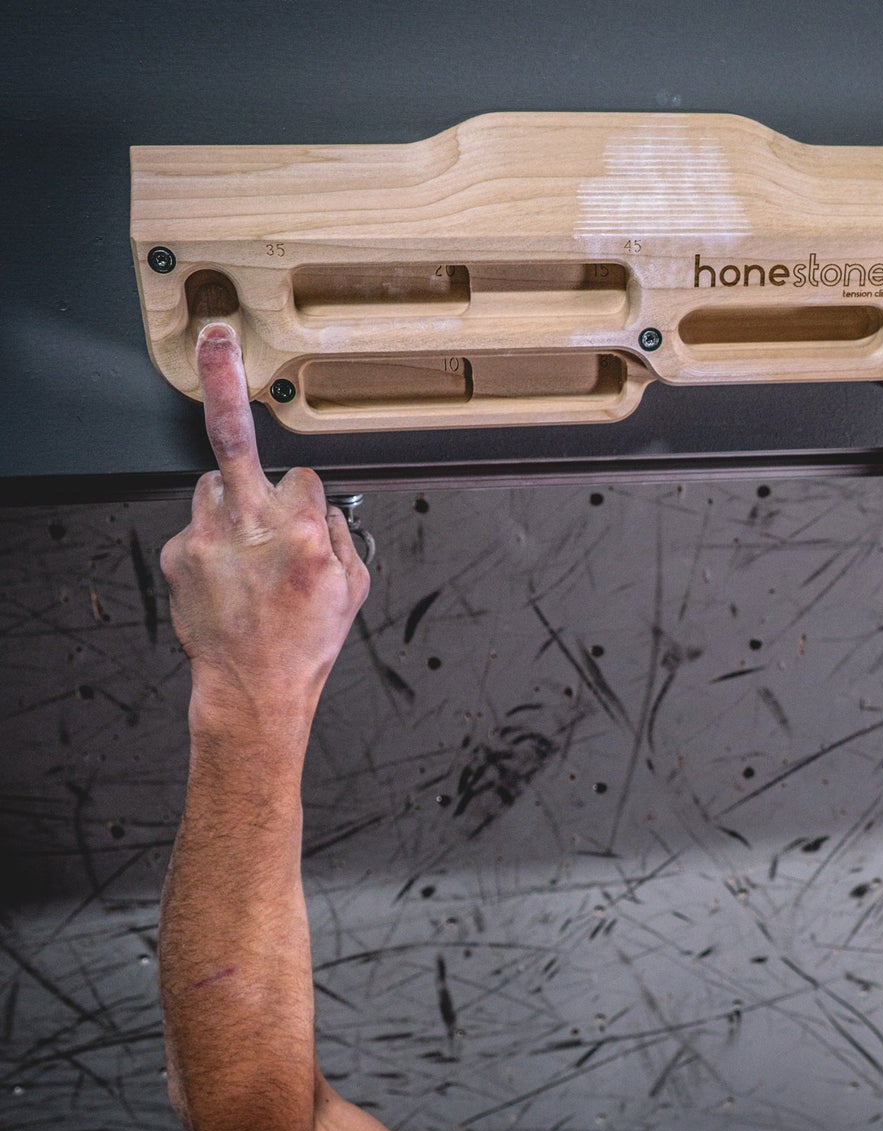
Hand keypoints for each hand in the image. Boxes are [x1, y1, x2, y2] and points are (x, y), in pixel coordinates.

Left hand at [159, 324, 369, 721]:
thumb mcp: (353, 591)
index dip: (308, 497)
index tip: (306, 509)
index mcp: (303, 533)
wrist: (253, 689)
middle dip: (223, 384)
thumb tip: (327, 511)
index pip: (306, 478)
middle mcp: (252, 527)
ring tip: (244, 549)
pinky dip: (211, 542)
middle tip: (217, 339)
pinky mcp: (179, 554)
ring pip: (213, 484)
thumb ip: (342, 539)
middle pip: (234, 440)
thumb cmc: (304, 645)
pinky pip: (196, 526)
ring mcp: (208, 538)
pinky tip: (226, 579)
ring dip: (230, 502)